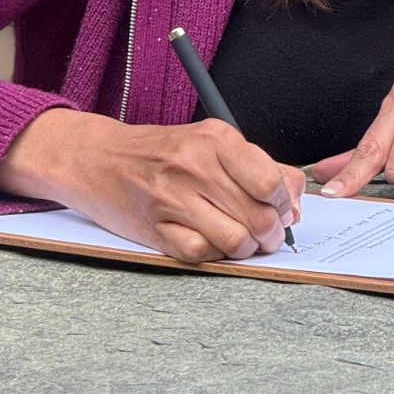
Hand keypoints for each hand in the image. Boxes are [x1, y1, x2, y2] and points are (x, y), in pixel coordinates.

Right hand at [0, 108, 304, 263]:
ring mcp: (172, 198)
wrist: (97, 158)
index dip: (286, 205)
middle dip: (272, 234)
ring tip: (242, 241)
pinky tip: (209, 242)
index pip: (272, 183)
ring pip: (236, 241)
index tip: (284, 212)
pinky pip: (201, 255)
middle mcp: (195, 165)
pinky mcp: (155, 228)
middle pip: (259, 217)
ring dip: (246, 249)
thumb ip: (258, 166)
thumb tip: (296, 203)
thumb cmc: (162, 152)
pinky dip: (213, 255)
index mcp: (216, 138)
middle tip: (267, 235)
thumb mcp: (210, 142)